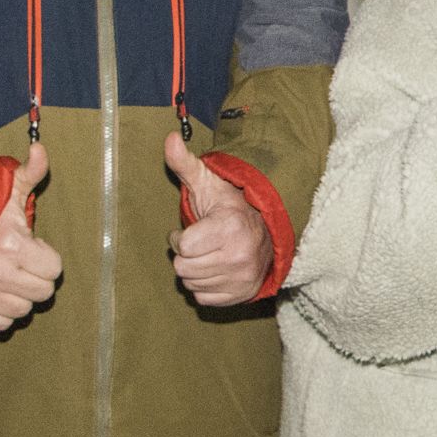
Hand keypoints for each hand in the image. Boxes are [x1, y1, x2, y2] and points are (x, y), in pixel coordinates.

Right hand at [0, 142, 63, 330]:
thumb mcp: (1, 185)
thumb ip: (29, 171)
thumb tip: (40, 149)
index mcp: (12, 244)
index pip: (53, 268)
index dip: (46, 256)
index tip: (33, 246)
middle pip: (42, 292)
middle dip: (36, 276)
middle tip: (22, 262)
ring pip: (23, 310)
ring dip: (19, 295)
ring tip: (8, 276)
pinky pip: (0, 324)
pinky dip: (0, 311)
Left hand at [165, 130, 272, 305]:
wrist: (266, 232)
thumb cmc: (231, 207)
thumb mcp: (209, 183)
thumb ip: (185, 164)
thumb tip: (170, 138)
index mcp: (230, 228)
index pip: (184, 246)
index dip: (182, 237)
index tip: (193, 228)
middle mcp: (239, 255)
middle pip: (183, 268)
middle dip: (186, 254)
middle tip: (200, 242)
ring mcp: (242, 278)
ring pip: (191, 284)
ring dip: (195, 270)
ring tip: (209, 253)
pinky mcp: (242, 294)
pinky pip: (203, 298)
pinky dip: (205, 285)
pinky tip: (216, 269)